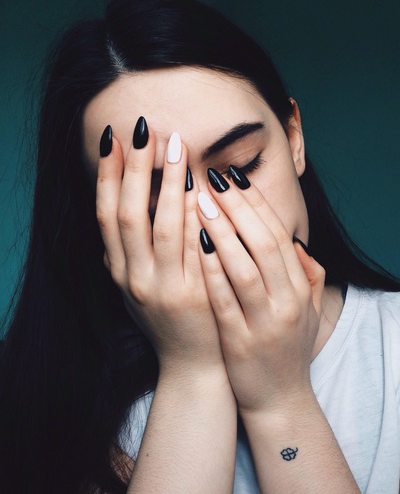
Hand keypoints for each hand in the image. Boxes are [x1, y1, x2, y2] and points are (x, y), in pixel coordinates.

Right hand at [95, 120, 222, 371]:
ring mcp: (160, 286)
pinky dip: (192, 216)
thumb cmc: (167, 323)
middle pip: (128, 213)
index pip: (106, 214)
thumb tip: (108, 240)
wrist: (190, 365)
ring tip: (175, 146)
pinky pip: (190, 248)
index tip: (113, 140)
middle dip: (134, 168)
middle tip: (143, 129)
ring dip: (166, 183)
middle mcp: (133, 277)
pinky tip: (199, 188)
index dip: (107, 175)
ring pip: (159, 226)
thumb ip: (124, 265)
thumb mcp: (137, 294)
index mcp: (119, 272)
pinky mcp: (189, 295)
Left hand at [198, 167, 324, 413]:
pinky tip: (193, 245)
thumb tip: (295, 240)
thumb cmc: (291, 348)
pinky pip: (224, 300)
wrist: (282, 401)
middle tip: (214, 178)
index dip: (257, 203)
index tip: (235, 178)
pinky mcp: (240, 342)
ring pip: (243, 268)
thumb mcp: (310, 309)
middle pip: (263, 243)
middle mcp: (287, 302)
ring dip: (222, 232)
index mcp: (300, 289)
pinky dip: (211, 271)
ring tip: (200, 200)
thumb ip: (308, 273)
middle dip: (238, 207)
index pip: (279, 235)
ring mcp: (264, 323)